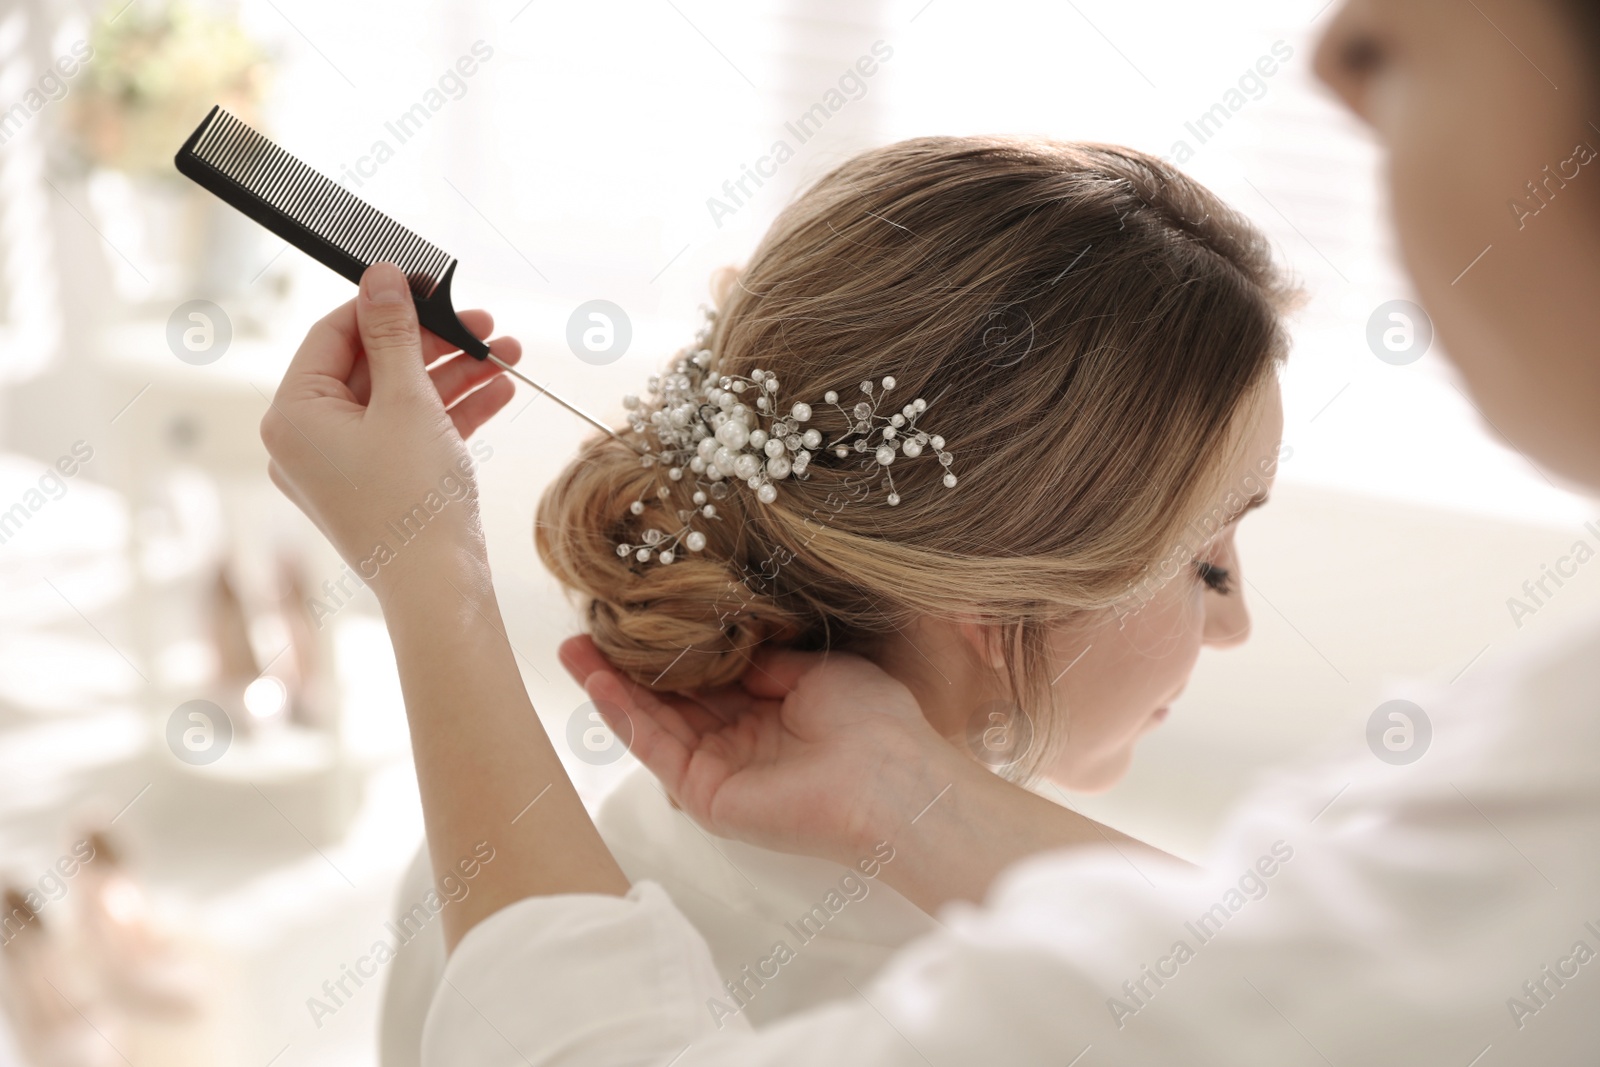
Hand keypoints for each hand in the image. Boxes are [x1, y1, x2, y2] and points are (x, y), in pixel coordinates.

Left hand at [261, 263, 519, 599]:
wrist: (439, 589)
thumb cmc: (414, 503)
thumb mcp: (408, 401)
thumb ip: (394, 334)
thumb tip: (382, 279)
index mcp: (293, 416)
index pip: (333, 334)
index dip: (385, 304)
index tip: (427, 285)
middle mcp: (306, 441)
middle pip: (371, 366)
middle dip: (435, 344)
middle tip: (483, 323)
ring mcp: (341, 467)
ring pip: (398, 400)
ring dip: (454, 375)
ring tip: (506, 355)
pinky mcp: (375, 487)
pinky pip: (408, 434)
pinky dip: (449, 413)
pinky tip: (498, 392)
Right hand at [559, 636, 964, 867]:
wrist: (889, 776)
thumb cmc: (872, 720)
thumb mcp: (816, 668)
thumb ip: (764, 659)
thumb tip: (726, 638)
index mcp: (775, 712)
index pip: (709, 679)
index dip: (672, 650)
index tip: (636, 617)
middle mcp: (743, 743)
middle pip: (672, 700)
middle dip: (627, 666)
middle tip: (585, 630)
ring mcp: (722, 771)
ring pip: (654, 724)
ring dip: (611, 688)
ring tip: (573, 649)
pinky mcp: (707, 796)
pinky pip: (658, 751)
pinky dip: (625, 717)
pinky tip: (598, 683)